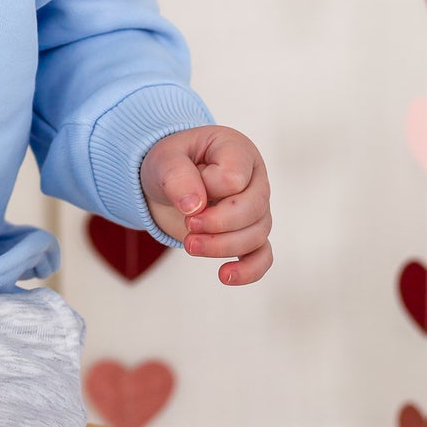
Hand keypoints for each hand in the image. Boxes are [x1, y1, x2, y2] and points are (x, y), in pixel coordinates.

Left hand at [140, 125, 272, 283]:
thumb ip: (177, 176)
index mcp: (238, 151)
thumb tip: (195, 207)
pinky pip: (262, 256)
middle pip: (253, 209)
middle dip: (218, 223)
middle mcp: (255, 179)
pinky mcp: (249, 234)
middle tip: (188, 225)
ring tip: (190, 245)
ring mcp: (256, 209)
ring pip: (256, 235)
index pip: (235, 177)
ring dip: (222, 246)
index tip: (186, 183)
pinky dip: (248, 270)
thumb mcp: (165, 159)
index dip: (208, 187)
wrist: (167, 182)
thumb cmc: (172, 163)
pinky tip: (225, 276)